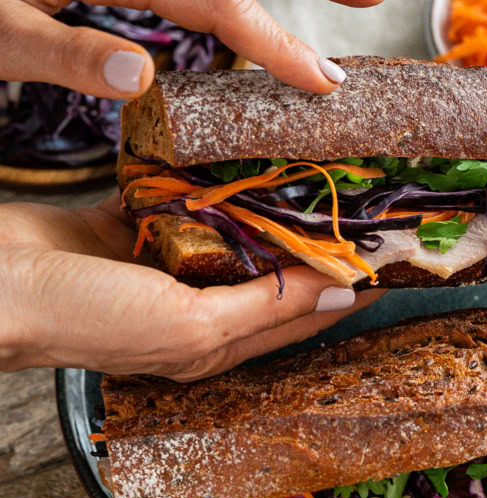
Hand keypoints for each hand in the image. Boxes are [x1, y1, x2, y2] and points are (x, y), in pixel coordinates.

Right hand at [0, 197, 383, 379]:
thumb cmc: (86, 319)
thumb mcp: (190, 326)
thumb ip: (266, 307)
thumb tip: (341, 293)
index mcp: (216, 341)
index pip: (302, 313)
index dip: (347, 286)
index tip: (389, 253)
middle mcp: (197, 307)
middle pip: (272, 270)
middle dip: (312, 239)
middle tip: (355, 197)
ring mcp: (163, 265)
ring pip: (231, 232)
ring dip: (265, 204)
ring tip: (308, 168)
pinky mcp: (130, 228)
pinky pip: (183, 203)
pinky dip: (208, 182)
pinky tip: (233, 156)